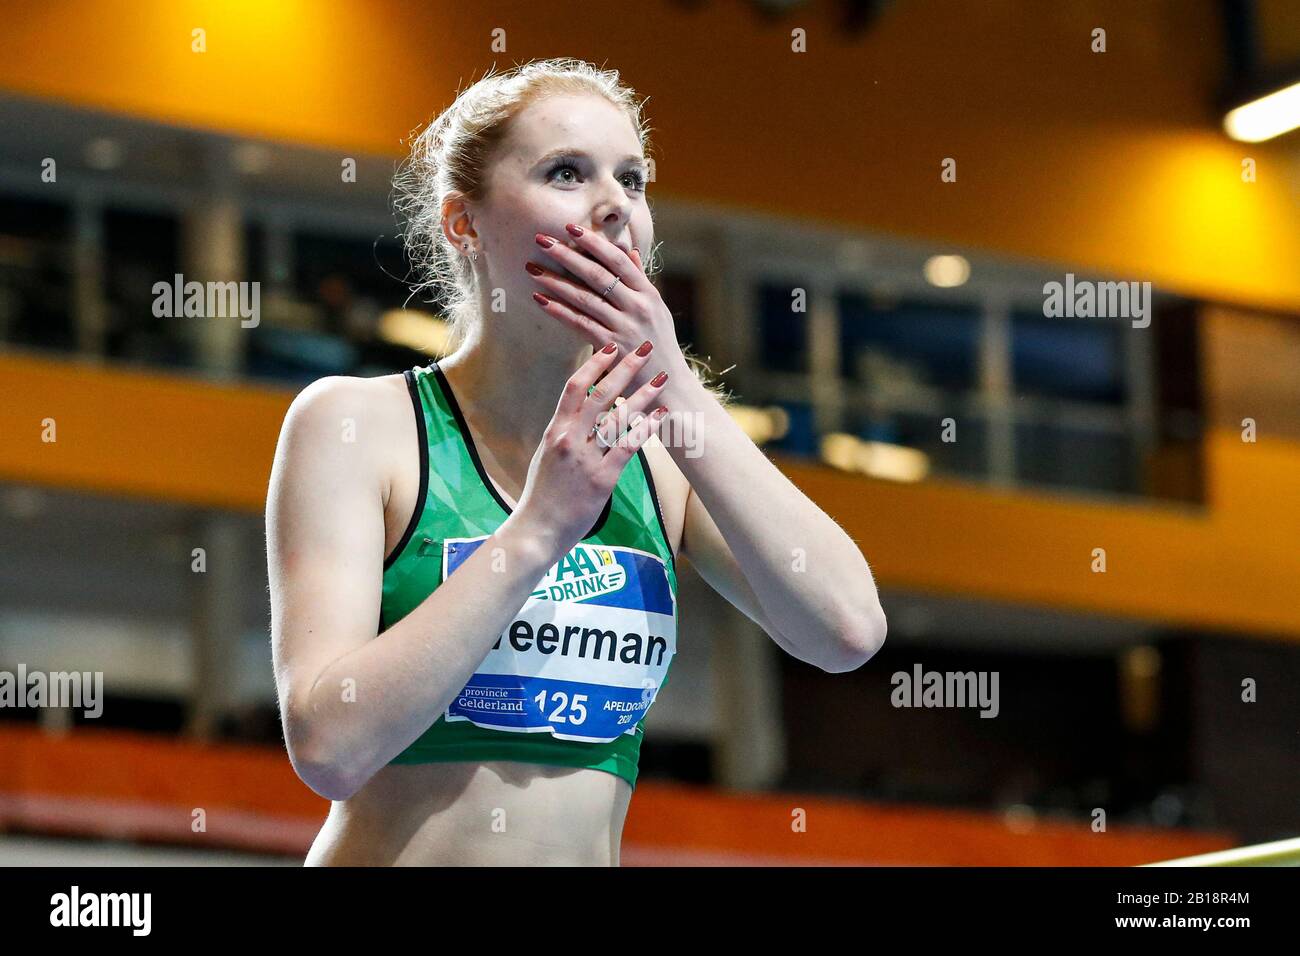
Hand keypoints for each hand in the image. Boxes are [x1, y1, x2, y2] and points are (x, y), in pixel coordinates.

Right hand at [510, 341, 671, 556]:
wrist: (537, 529)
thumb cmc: (542, 497)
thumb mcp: (546, 457)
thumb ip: (563, 435)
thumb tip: (579, 417)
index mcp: (554, 431)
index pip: (574, 387)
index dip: (594, 364)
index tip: (610, 346)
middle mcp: (569, 439)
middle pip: (600, 394)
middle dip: (625, 367)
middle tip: (643, 348)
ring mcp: (585, 458)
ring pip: (618, 417)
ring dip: (644, 394)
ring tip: (662, 377)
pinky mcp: (601, 479)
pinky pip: (628, 447)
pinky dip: (647, 428)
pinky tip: (662, 416)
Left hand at [528, 226, 687, 395]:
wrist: (672, 387)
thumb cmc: (660, 348)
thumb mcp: (657, 311)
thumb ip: (641, 281)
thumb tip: (630, 251)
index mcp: (649, 294)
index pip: (619, 260)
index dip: (594, 242)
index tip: (570, 228)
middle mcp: (639, 307)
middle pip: (598, 274)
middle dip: (567, 254)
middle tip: (541, 239)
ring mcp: (627, 327)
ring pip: (586, 298)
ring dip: (556, 281)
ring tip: (532, 269)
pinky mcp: (614, 348)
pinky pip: (581, 324)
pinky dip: (559, 311)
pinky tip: (541, 300)